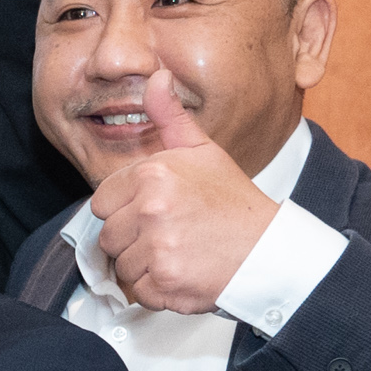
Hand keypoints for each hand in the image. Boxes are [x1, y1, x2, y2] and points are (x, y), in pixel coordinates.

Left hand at [85, 73, 281, 312]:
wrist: (269, 250)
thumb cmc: (235, 204)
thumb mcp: (204, 152)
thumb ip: (170, 117)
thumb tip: (156, 78)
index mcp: (152, 175)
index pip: (101, 202)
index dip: (125, 211)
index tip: (154, 213)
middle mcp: (150, 209)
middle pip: (108, 236)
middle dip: (133, 240)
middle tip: (171, 235)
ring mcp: (156, 246)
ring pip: (121, 266)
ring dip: (145, 266)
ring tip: (180, 253)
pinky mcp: (164, 280)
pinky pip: (139, 291)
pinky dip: (157, 290)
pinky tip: (183, 273)